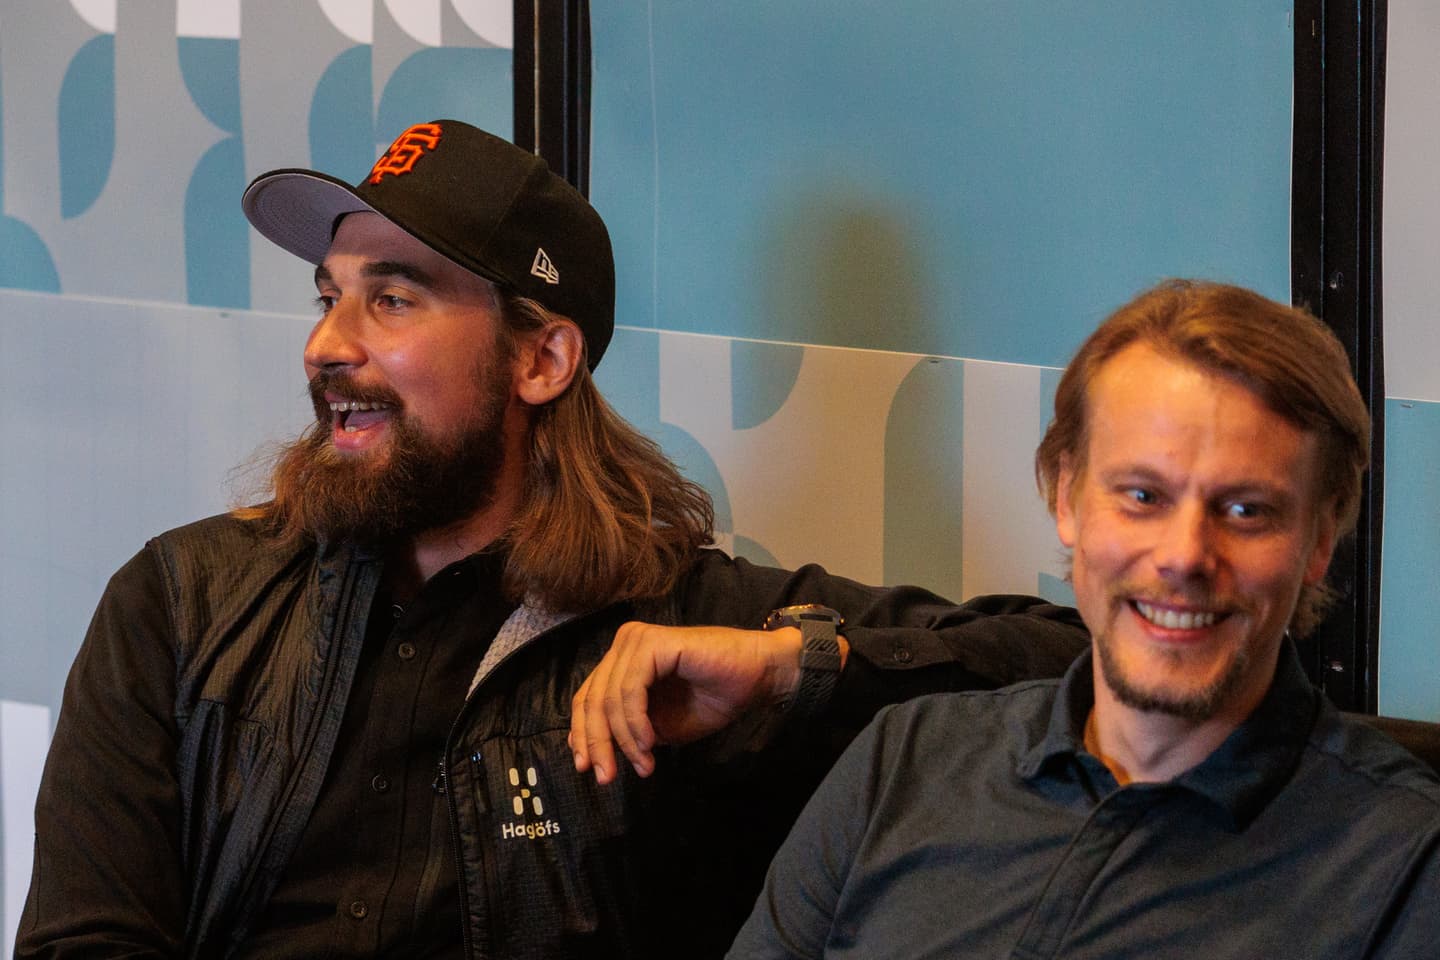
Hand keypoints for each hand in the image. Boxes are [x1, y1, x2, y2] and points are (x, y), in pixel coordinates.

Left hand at [570, 622, 814, 783]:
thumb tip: (588, 753)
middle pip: (593, 699)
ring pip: (610, 699)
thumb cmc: (714, 698)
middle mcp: (624, 644)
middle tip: (606, 778)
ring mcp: (637, 640)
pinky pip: (631, 691)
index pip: (587, 698)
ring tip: (644, 765)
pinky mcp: (654, 643)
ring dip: (625, 740)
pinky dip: (636, 722)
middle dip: (597, 743)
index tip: (587, 769)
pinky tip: (651, 744)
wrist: (758, 676)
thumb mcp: (660, 726)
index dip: (583, 735)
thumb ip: (626, 733)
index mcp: (622, 660)